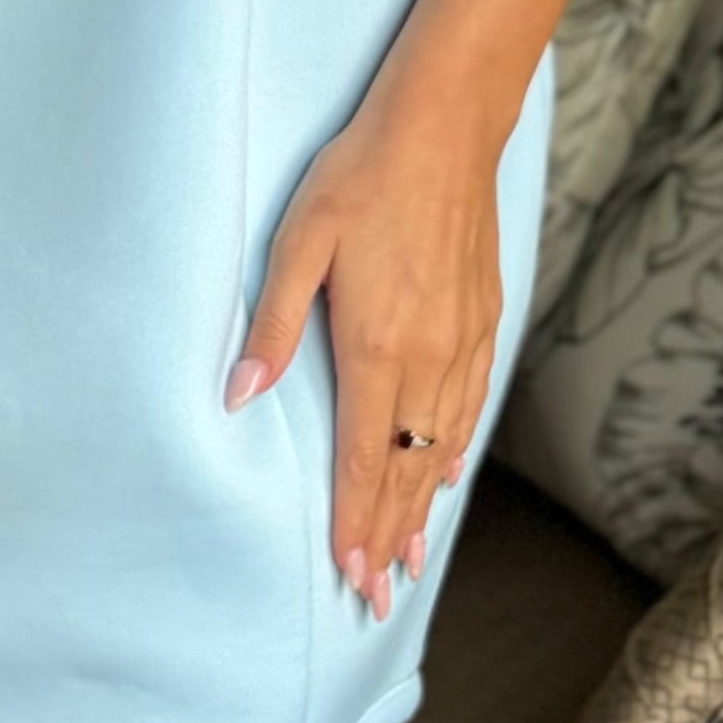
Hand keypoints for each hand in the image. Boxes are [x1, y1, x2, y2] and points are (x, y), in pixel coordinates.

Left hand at [223, 80, 513, 618]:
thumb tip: (239, 397)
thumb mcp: (299, 241)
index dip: (356, 522)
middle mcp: (429, 356)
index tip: (351, 575)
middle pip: (406, 468)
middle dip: (390, 537)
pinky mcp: (482, 320)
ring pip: (442, 446)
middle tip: (376, 596)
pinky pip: (468, 407)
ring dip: (422, 507)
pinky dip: (452, 453)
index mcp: (378, 344)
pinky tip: (444, 477)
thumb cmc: (361, 175)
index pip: (363, 457)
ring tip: (410, 560)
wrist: (446, 125)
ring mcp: (463, 341)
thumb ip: (270, 325)